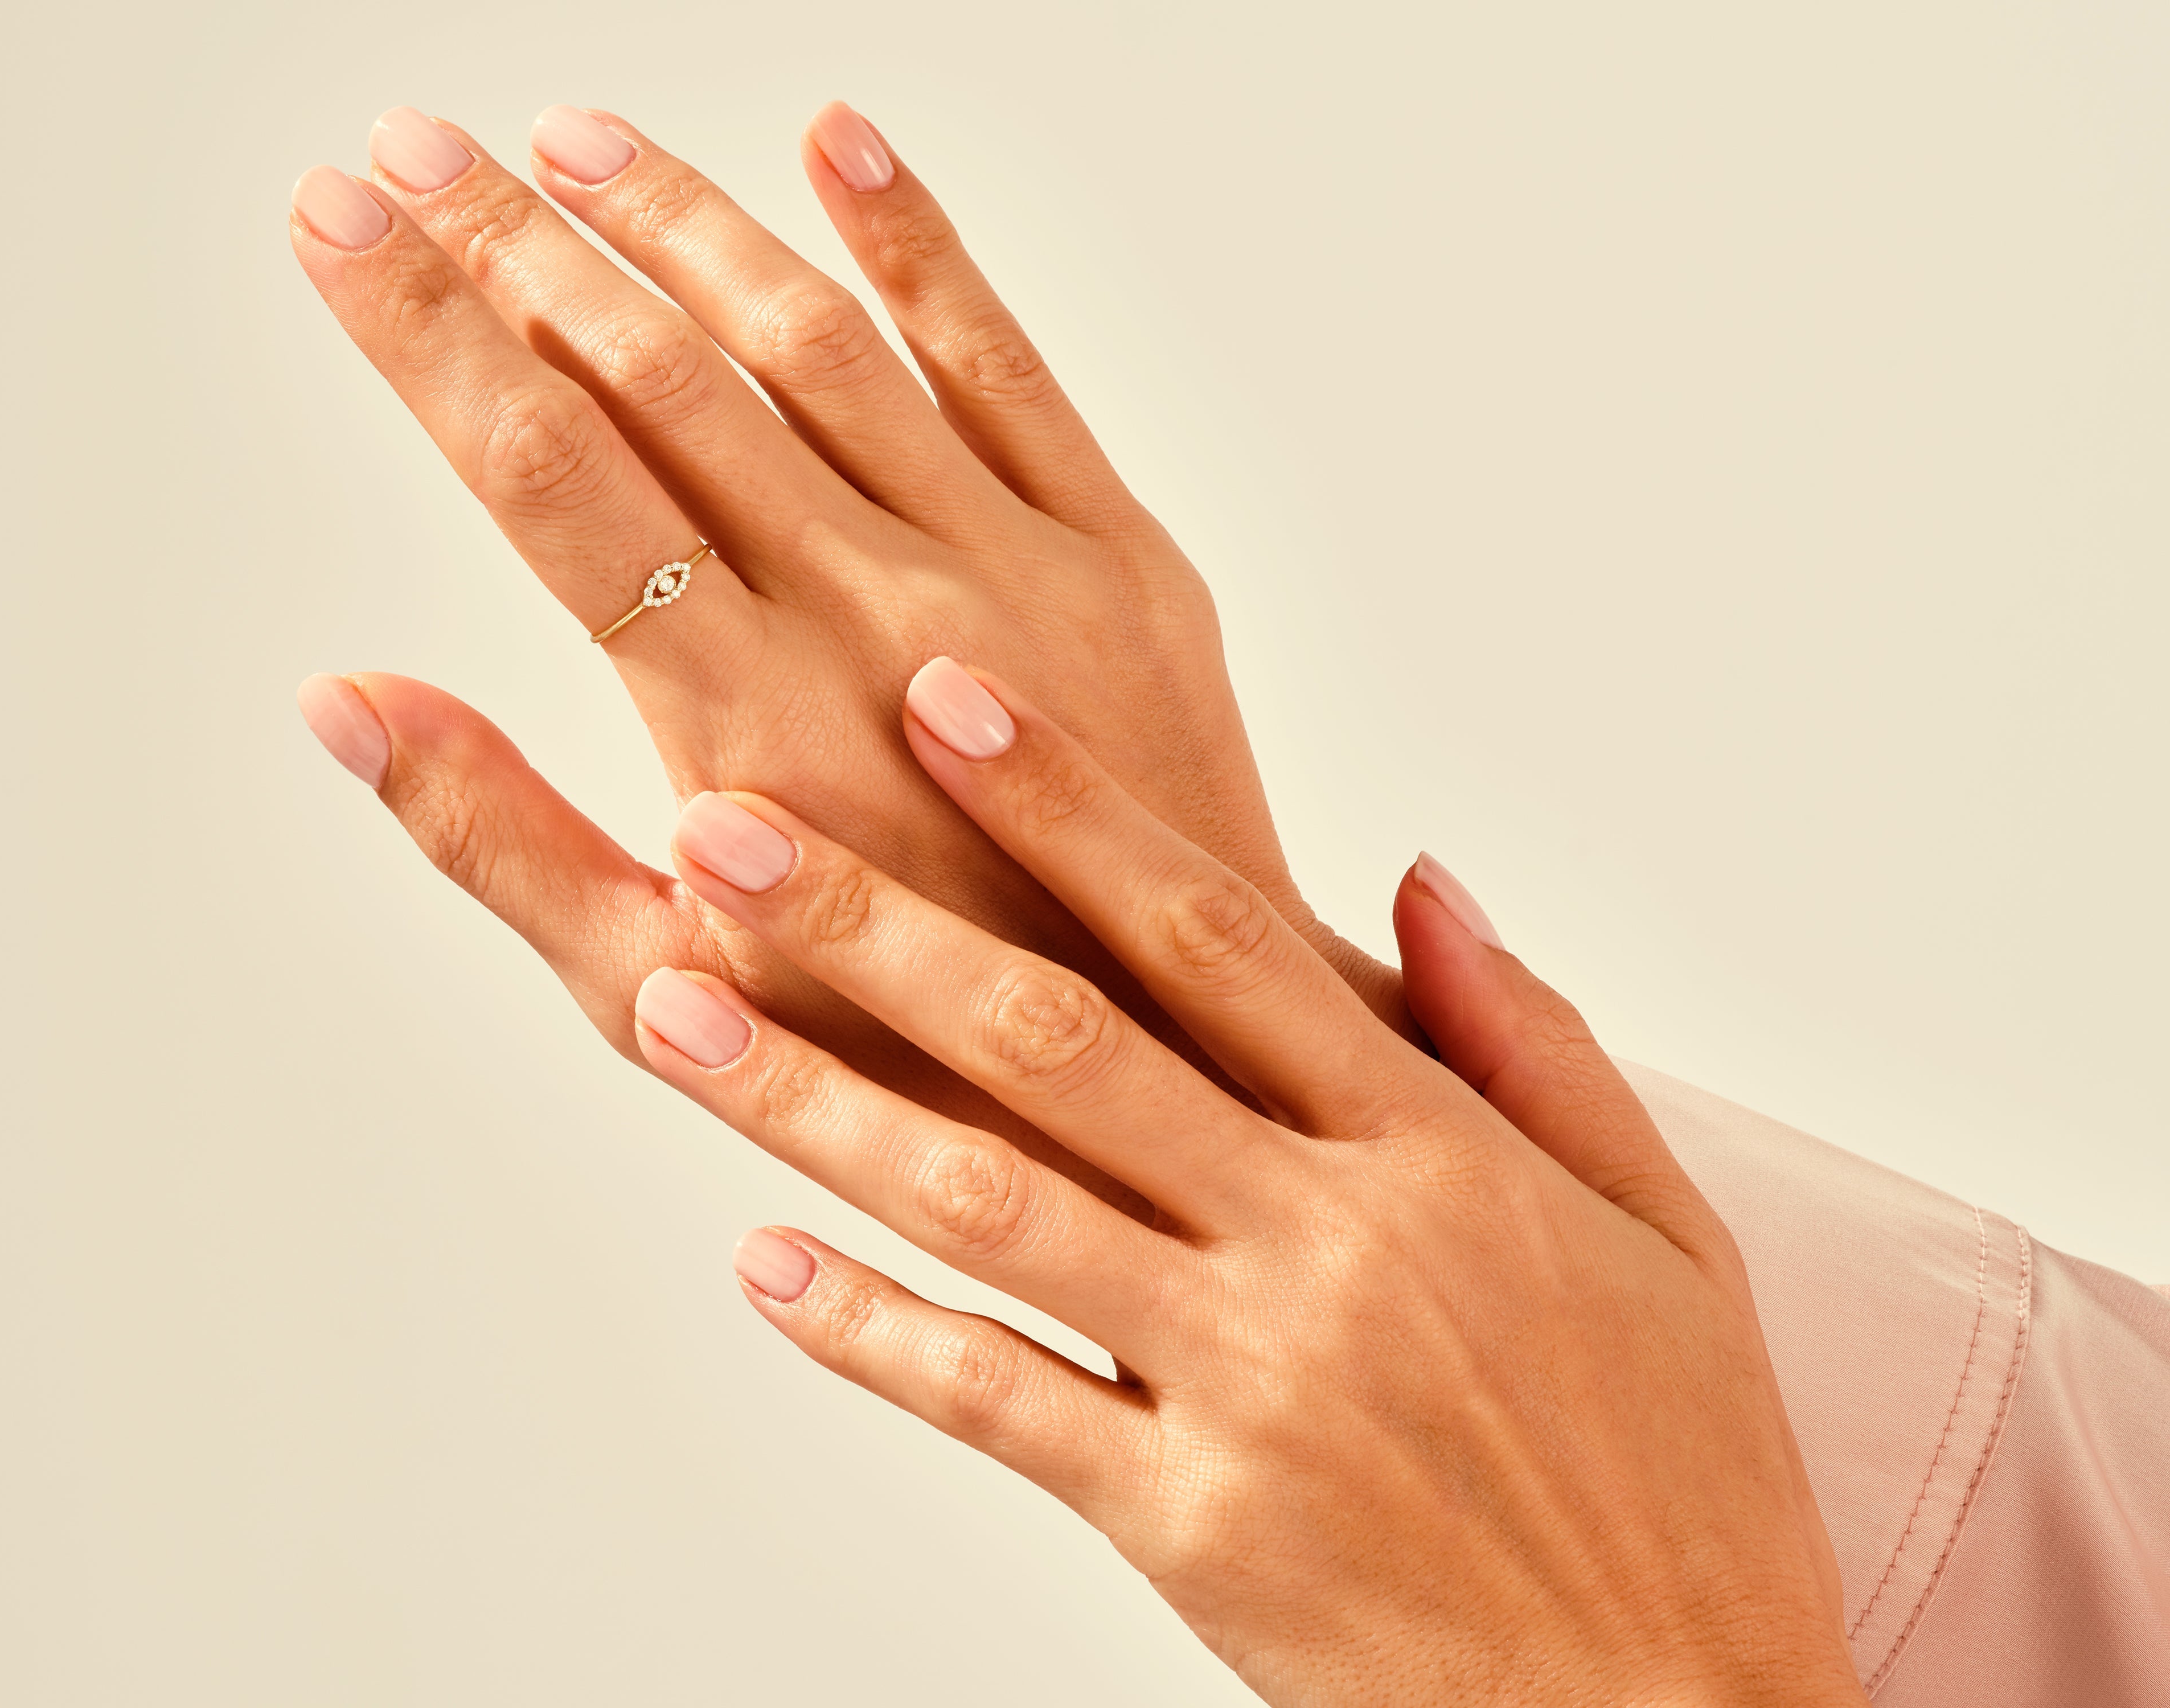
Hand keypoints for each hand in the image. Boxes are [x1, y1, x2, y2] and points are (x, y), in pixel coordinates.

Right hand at [290, 105, 1404, 1204]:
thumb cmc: (910, 1051)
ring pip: (818, 345)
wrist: (1182, 1062)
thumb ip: (504, 842)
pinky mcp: (1124, 558)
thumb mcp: (670, 997)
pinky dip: (918, 245)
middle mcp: (876, 621)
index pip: (547, 477)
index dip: (424, 330)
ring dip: (683, 222)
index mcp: (745, 729)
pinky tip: (837, 140)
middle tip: (410, 145)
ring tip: (568, 138)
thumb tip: (346, 700)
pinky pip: (1008, 363)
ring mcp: (1015, 573)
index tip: (336, 219)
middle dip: (515, 245)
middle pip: (659, 381)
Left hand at [622, 659, 1860, 1706]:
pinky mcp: (1196, 1527)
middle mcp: (1329, 1246)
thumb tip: (1416, 881)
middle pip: (1063, 1046)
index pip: (1217, 933)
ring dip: (815, 1104)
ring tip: (671, 1012)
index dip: (1069, 803)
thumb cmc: (1678, 1475)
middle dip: (877, 924)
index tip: (945, 698)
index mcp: (1439, 1153)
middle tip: (724, 828)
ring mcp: (1251, 1388)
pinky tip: (758, 1262)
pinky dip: (871, 1333)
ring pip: (993, 1208)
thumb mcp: (1665, 1230)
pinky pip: (998, 1406)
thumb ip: (1534, 1039)